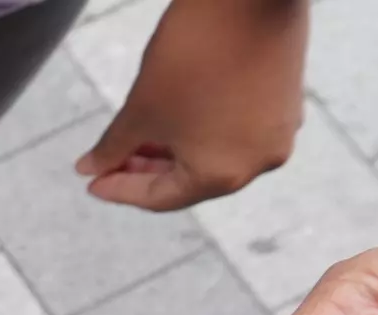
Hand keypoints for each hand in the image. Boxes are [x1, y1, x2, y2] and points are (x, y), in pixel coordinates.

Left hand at [77, 0, 306, 210]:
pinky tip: (175, 116)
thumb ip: (113, 147)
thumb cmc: (191, 54)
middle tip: (108, 160)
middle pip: (190, 180)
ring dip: (172, 150)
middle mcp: (259, 163)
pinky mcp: (287, 101)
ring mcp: (279, 132)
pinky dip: (202, 130)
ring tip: (136, 136)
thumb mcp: (141, 107)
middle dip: (145, 169)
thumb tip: (90, 169)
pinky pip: (236, 130)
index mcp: (222, 175)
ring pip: (214, 155)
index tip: (91, 182)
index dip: (120, 189)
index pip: (160, 197)